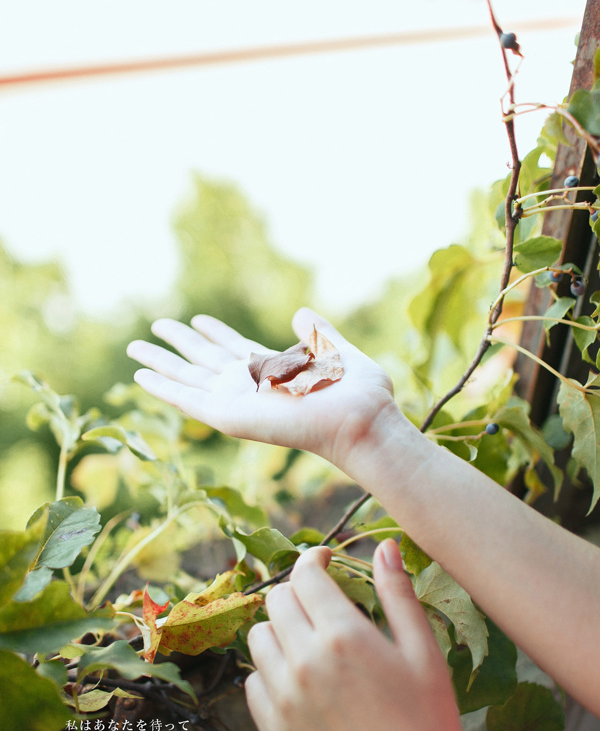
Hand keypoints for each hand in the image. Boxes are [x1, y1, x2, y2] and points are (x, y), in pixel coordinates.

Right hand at [126, 308, 397, 467]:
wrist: (359, 418)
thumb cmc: (357, 393)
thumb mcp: (336, 351)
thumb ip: (318, 332)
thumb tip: (301, 312)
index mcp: (273, 369)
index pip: (234, 348)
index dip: (214, 332)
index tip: (196, 319)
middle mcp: (249, 385)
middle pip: (203, 360)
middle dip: (177, 344)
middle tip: (154, 326)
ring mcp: (236, 401)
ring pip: (187, 378)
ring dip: (159, 364)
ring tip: (134, 349)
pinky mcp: (228, 416)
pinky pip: (187, 400)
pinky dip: (162, 388)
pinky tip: (140, 376)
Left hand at [245, 541, 470, 730]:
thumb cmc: (426, 729)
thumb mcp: (425, 655)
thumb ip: (398, 595)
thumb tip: (384, 547)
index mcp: (342, 637)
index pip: (305, 575)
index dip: (313, 559)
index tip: (325, 561)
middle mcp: (303, 661)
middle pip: (277, 599)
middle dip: (299, 591)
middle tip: (322, 603)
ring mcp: (281, 697)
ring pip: (259, 636)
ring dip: (281, 628)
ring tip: (310, 642)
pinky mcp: (271, 728)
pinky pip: (253, 680)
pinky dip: (271, 670)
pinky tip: (300, 680)